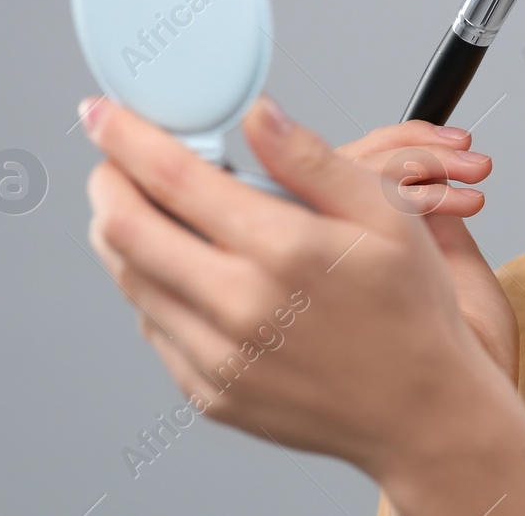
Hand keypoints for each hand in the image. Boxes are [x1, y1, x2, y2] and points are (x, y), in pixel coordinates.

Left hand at [82, 93, 510, 480]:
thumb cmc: (411, 308)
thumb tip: (258, 113)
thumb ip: (312, 160)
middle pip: (124, 230)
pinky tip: (189, 268)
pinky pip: (155, 327)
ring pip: (131, 280)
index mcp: (282, 250)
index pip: (173, 179)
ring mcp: (218, 356)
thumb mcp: (386, 213)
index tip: (102, 113)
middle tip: (116, 160)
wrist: (422, 411)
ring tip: (153, 207)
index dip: (125, 138)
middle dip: (107, 181)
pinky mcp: (210, 391)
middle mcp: (239, 306)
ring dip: (125, 233)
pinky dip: (155, 286)